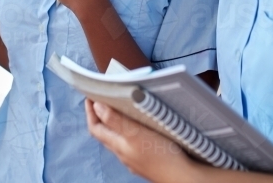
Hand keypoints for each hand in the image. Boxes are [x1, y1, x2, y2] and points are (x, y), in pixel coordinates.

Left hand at [85, 99, 199, 182]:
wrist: (182, 177)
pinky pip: (133, 144)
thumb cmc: (162, 156)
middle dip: (101, 116)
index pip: (95, 128)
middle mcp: (124, 153)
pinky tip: (140, 128)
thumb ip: (116, 120)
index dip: (90, 112)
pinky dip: (131, 132)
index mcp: (118, 146)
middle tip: (102, 100)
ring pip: (120, 139)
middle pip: (105, 134)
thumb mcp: (136, 134)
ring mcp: (135, 158)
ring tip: (120, 109)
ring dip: (116, 124)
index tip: (90, 97)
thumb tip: (97, 107)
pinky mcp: (147, 159)